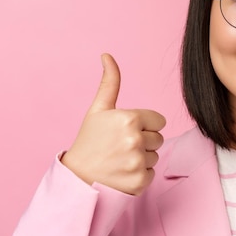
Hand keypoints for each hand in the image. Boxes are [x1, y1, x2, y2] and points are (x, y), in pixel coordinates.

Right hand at [61, 53, 165, 194]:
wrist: (77, 178)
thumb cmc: (89, 141)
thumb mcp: (98, 109)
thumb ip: (110, 82)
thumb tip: (107, 55)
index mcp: (129, 118)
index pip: (159, 120)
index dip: (144, 125)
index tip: (125, 131)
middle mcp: (135, 139)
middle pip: (158, 138)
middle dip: (143, 141)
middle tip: (120, 146)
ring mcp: (138, 161)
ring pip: (155, 155)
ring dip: (142, 158)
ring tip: (120, 159)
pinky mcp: (140, 181)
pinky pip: (152, 173)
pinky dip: (140, 174)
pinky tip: (122, 172)